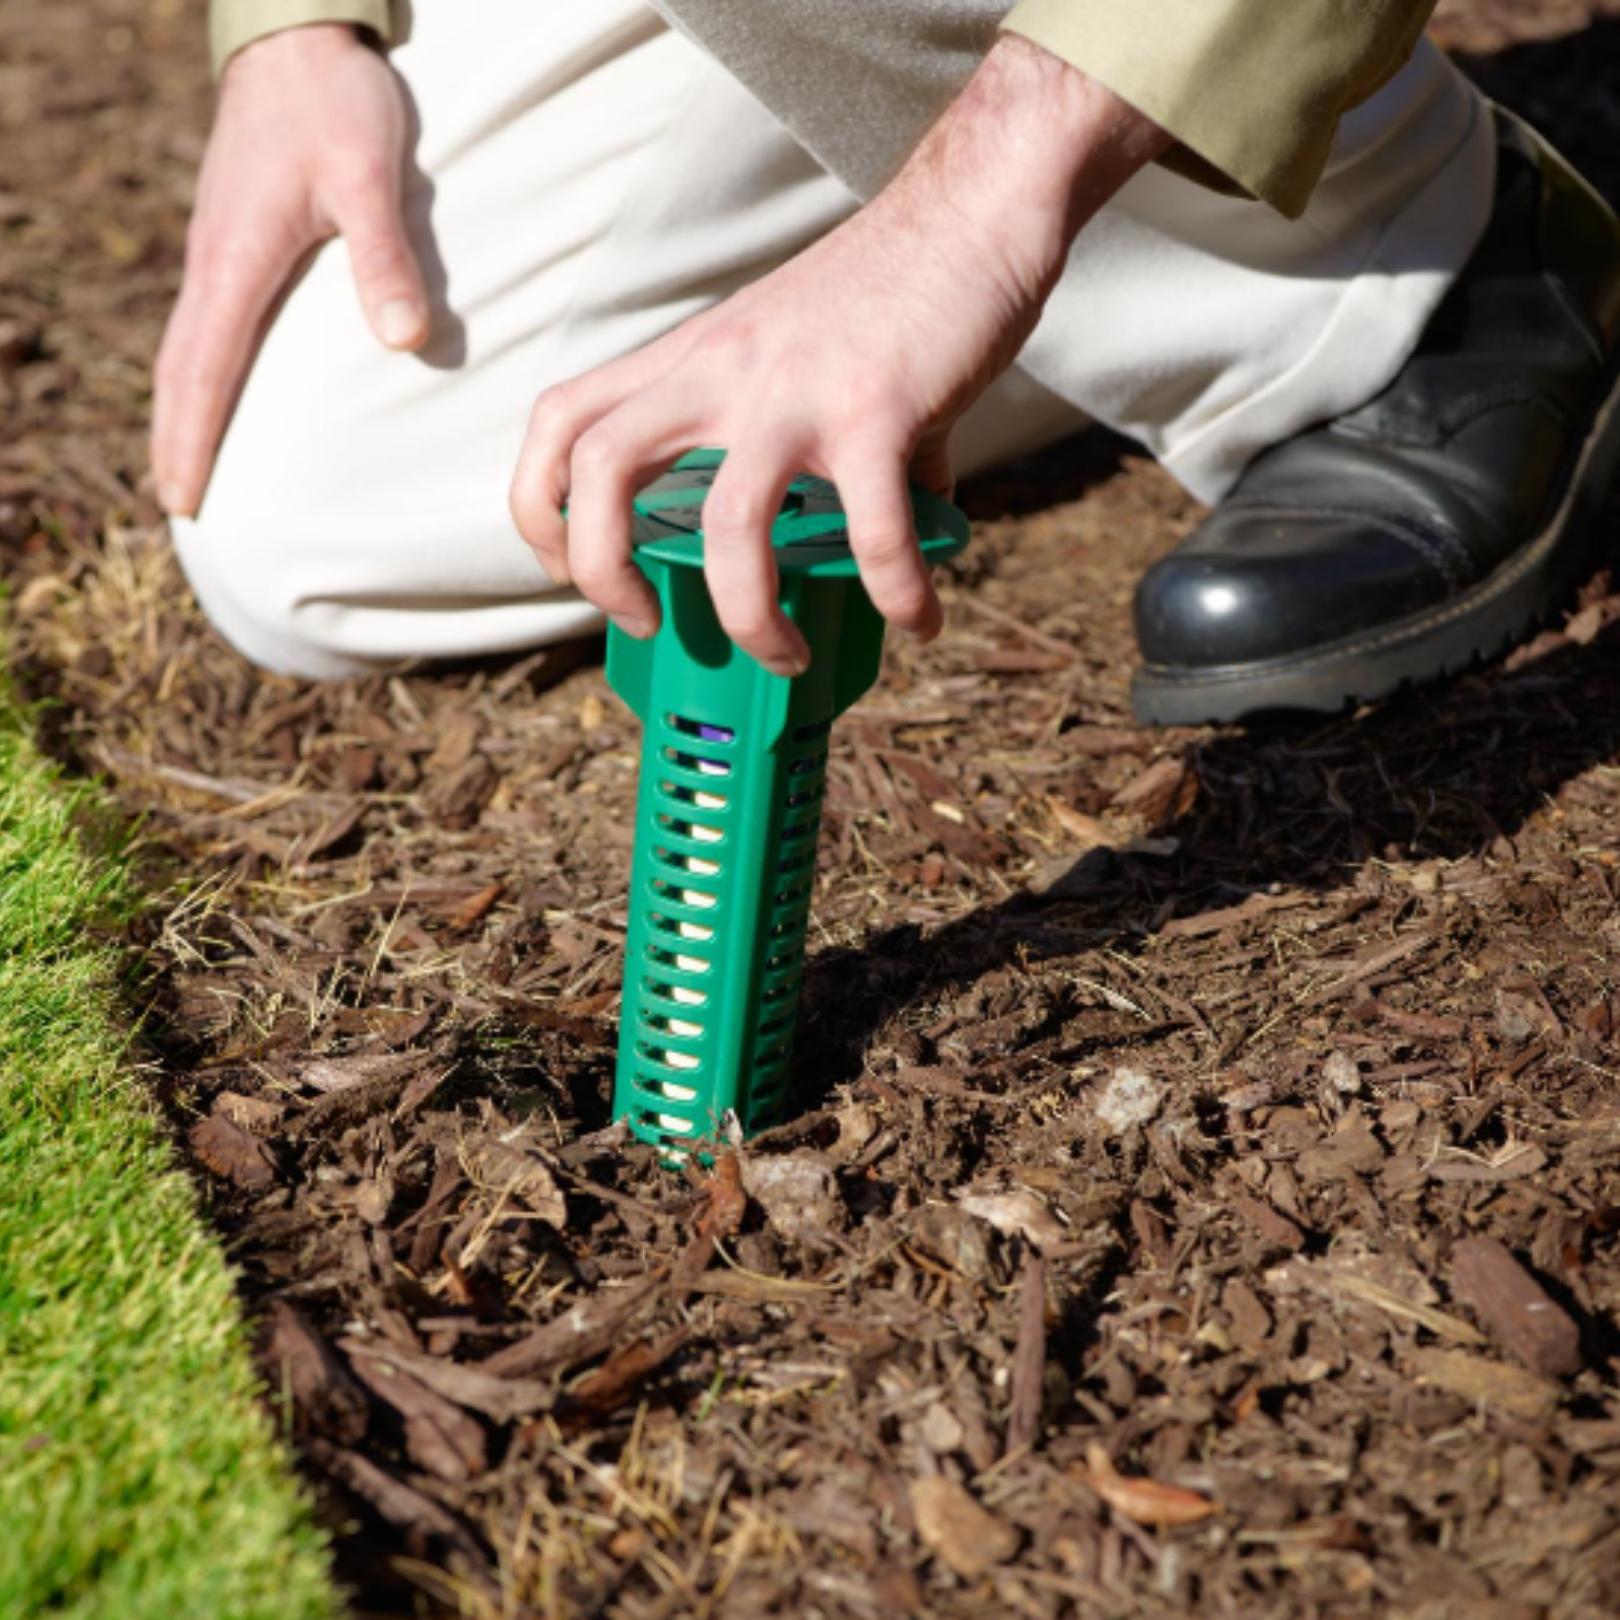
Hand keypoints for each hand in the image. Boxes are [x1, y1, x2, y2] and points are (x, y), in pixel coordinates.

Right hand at [152, 24, 427, 516]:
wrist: (298, 33)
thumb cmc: (336, 100)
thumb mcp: (370, 174)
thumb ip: (386, 257)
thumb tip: (403, 341)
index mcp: (237, 260)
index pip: (205, 371)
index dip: (192, 438)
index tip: (183, 497)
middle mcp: (214, 261)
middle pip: (181, 370)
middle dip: (176, 439)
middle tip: (178, 504)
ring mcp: (218, 248)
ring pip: (187, 347)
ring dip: (183, 409)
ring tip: (189, 463)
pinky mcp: (234, 236)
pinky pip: (206, 321)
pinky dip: (201, 370)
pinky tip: (220, 390)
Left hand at [510, 36, 1166, 676]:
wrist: (972, 211)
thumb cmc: (891, 286)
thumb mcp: (802, 351)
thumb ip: (810, 441)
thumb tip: (881, 528)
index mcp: (694, 356)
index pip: (565, 417)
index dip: (538, 503)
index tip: (567, 568)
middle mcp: (724, 369)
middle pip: (602, 467)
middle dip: (601, 571)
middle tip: (645, 622)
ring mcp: (795, 390)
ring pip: (728, 523)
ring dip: (746, 614)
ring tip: (786, 657)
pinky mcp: (878, 409)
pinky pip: (873, 529)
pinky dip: (895, 593)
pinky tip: (920, 618)